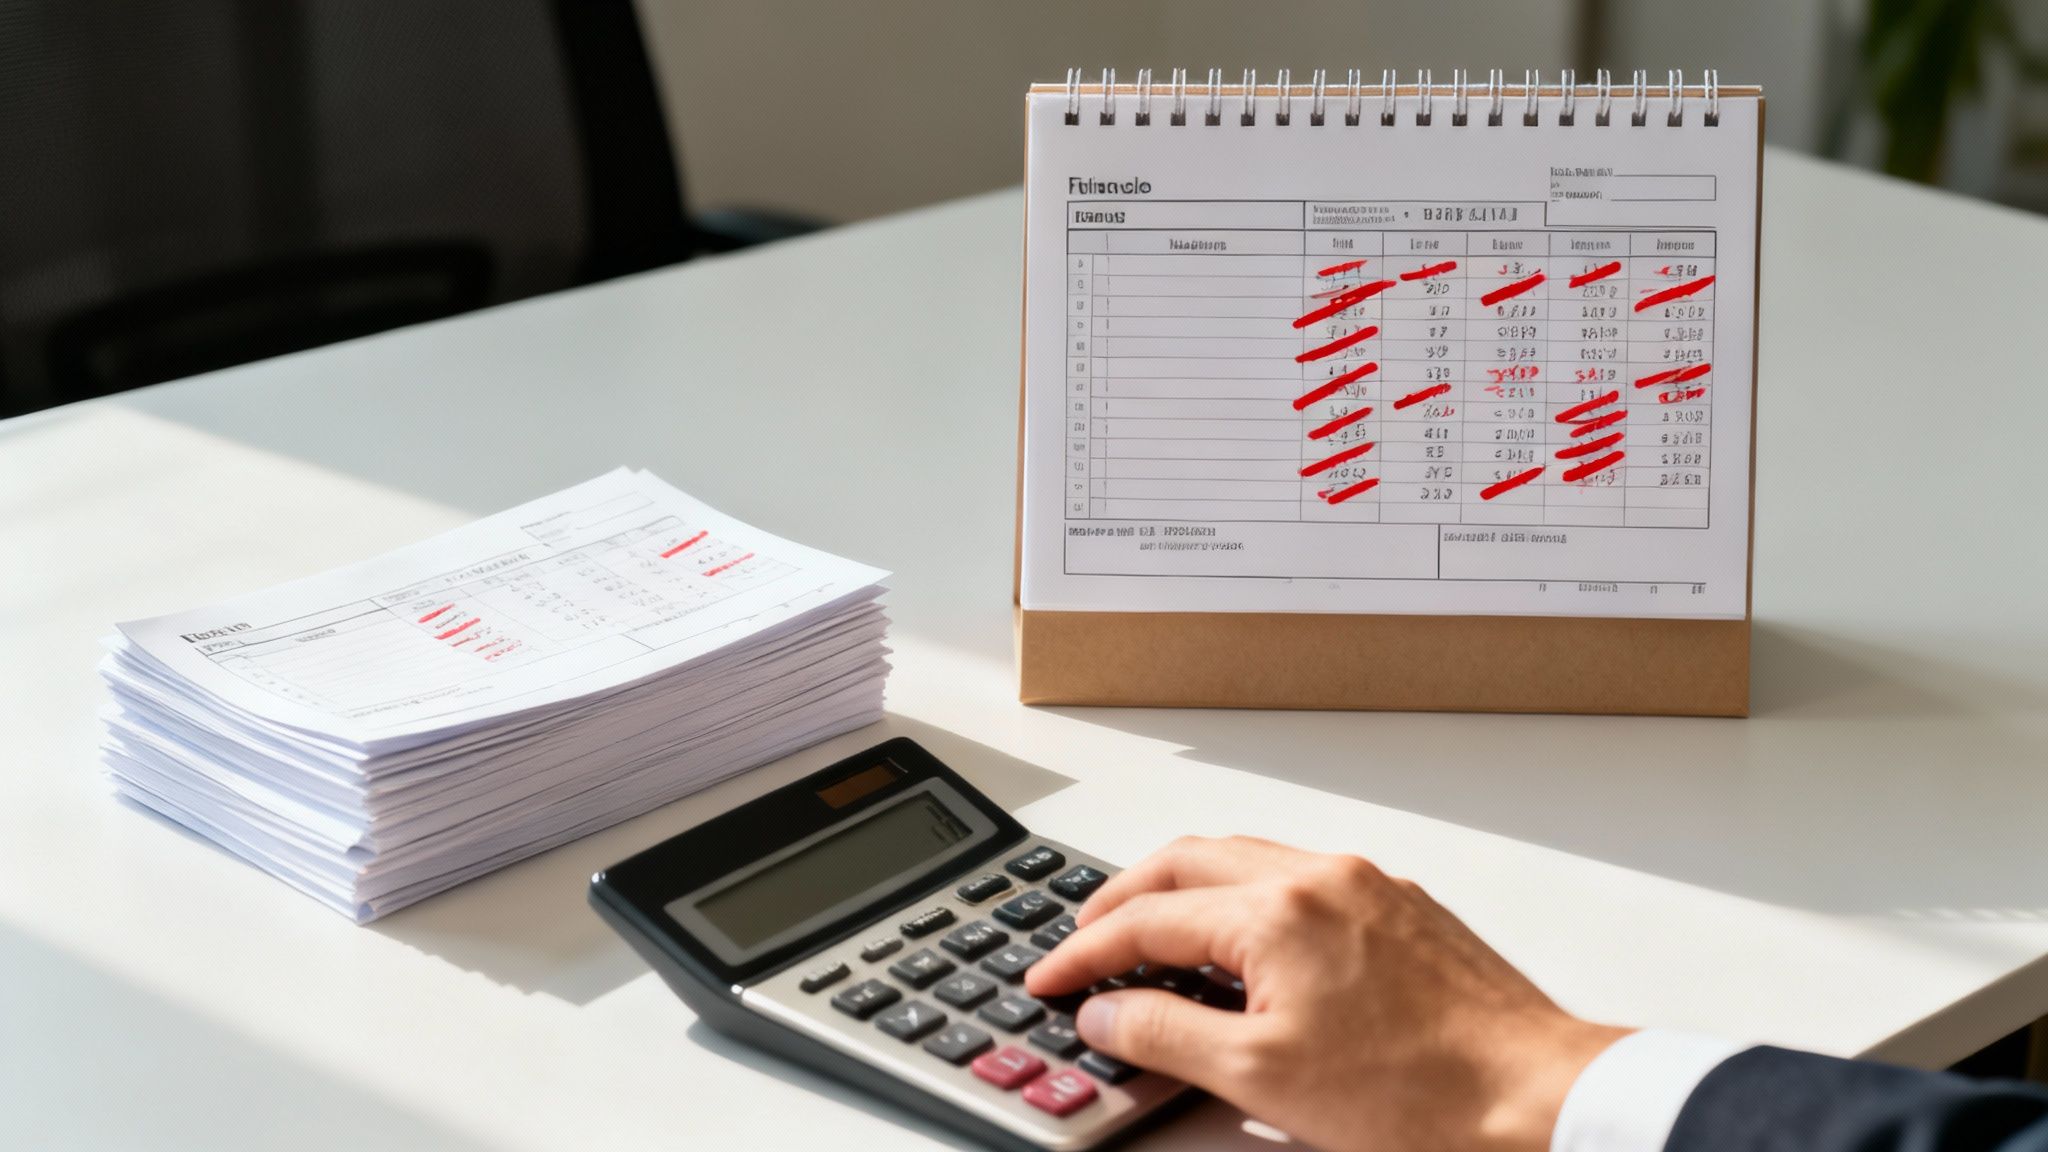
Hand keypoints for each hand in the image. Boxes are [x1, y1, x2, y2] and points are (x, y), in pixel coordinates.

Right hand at [1023, 836, 1628, 1151]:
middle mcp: (1320, 878)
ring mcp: (1365, 885)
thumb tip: (1106, 1013)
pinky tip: (1242, 944)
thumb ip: (1164, 1035)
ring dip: (1185, 892)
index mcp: (1276, 912)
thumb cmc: (1425, 1093)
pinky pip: (1296, 878)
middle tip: (1083, 939)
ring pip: (1244, 861)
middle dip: (1123, 898)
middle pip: (1187, 861)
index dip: (1083, 951)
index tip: (1050, 979)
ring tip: (1151, 939)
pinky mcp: (1400, 905)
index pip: (1147, 918)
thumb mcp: (1261, 1078)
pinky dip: (1244, 900)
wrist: (1539, 1097)